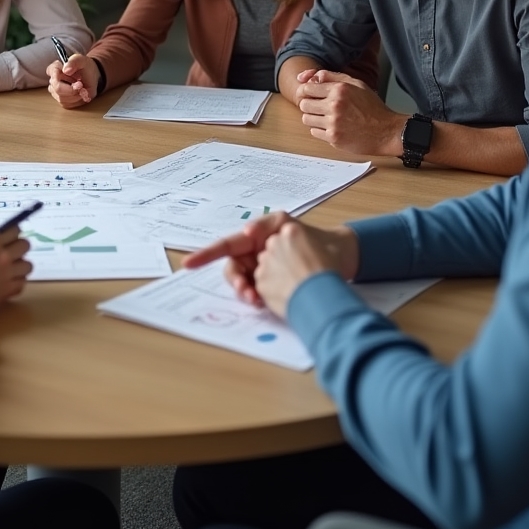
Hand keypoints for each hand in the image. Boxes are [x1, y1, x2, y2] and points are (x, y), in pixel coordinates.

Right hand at [0, 228, 32, 314]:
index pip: (15, 229)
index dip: (12, 234)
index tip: (9, 239)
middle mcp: (2, 255)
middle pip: (26, 245)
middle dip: (19, 248)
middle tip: (10, 254)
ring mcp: (7, 273)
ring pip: (28, 265)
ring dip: (20, 266)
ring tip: (9, 270)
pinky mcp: (8, 291)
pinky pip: (23, 283)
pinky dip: (17, 283)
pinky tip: (7, 283)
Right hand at [46, 54, 98, 108]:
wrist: (91, 76)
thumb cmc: (85, 67)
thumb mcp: (81, 60)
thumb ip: (74, 61)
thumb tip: (66, 70)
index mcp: (55, 68)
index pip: (52, 72)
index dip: (63, 77)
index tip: (76, 79)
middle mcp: (53, 81)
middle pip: (57, 88)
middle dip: (72, 89)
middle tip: (81, 85)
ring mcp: (56, 92)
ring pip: (62, 98)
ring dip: (75, 95)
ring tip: (82, 88)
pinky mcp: (62, 100)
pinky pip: (67, 104)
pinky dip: (77, 101)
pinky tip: (80, 94)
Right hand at [183, 213, 358, 313]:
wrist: (340, 260)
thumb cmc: (314, 239)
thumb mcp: (289, 225)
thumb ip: (266, 227)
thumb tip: (247, 231)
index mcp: (254, 237)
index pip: (227, 245)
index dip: (205, 254)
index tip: (188, 264)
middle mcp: (253, 255)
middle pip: (233, 268)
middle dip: (236, 281)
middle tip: (247, 293)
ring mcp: (262, 272)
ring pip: (243, 283)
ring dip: (246, 292)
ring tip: (257, 300)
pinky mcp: (271, 287)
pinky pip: (256, 293)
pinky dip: (256, 298)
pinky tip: (264, 303)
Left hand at [295, 69, 404, 156]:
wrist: (387, 131)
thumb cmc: (372, 107)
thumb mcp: (356, 84)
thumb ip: (331, 77)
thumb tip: (308, 76)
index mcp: (339, 89)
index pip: (306, 88)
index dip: (307, 92)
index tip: (312, 95)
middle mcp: (335, 105)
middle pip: (303, 104)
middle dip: (310, 105)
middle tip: (321, 107)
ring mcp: (334, 123)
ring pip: (306, 119)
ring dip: (314, 118)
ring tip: (327, 118)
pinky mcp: (334, 138)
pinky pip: (314, 132)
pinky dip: (320, 130)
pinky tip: (333, 127)